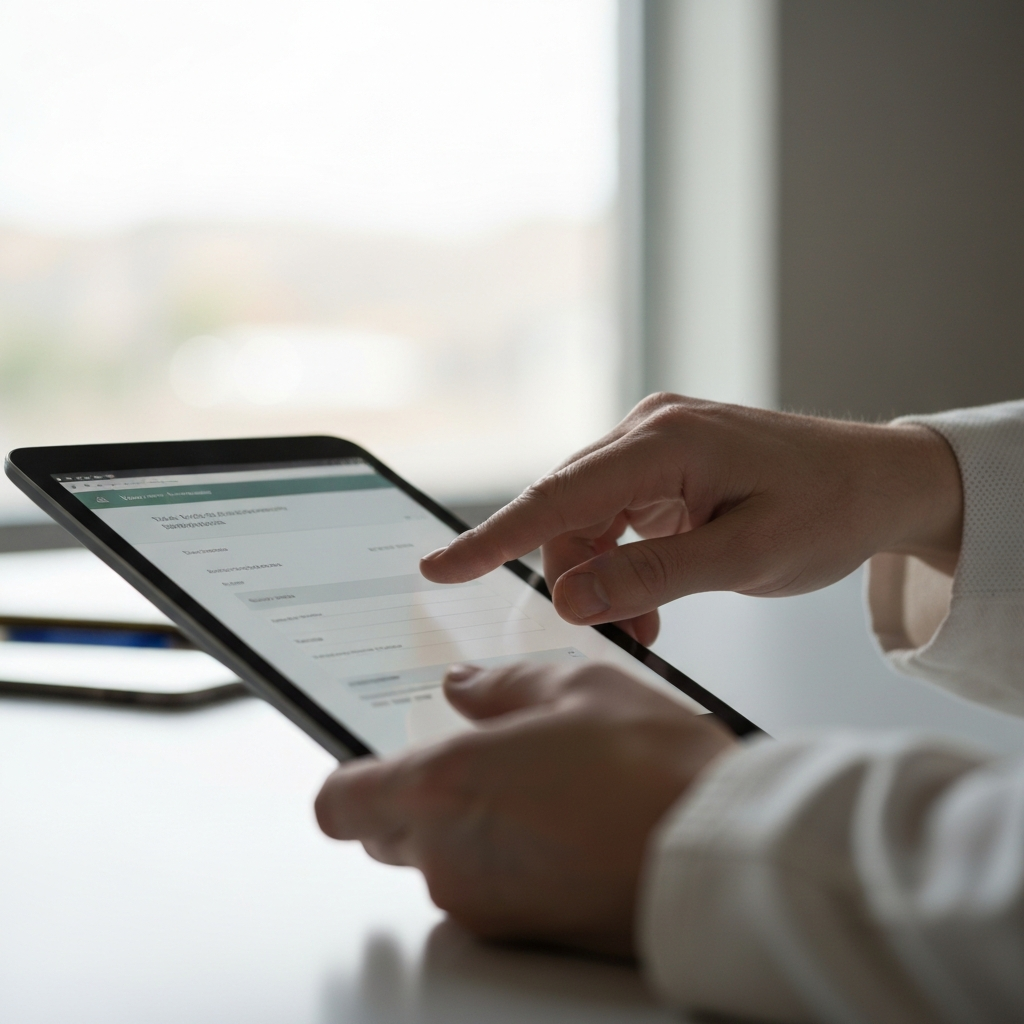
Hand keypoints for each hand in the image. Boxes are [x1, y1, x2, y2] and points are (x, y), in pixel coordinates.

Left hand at [315, 661, 734, 956]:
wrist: (721, 854)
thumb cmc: (656, 768)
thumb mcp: (577, 686)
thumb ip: (501, 685)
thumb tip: (463, 686)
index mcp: (447, 785)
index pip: (341, 802)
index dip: (352, 780)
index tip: (376, 762)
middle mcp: (450, 854)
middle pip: (387, 831)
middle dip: (419, 797)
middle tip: (482, 763)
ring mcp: (483, 902)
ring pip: (438, 861)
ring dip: (467, 828)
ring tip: (541, 789)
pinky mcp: (520, 933)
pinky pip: (483, 890)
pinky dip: (503, 860)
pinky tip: (564, 827)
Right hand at [420, 393, 962, 644]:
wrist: (881, 481)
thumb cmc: (829, 509)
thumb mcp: (745, 559)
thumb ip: (651, 579)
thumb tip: (570, 598)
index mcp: (666, 442)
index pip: (559, 495)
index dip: (495, 536)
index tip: (440, 567)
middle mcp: (649, 430)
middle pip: (568, 511)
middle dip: (574, 577)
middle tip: (618, 633)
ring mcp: (656, 444)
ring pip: (588, 519)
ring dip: (601, 577)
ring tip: (646, 625)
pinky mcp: (664, 464)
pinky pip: (616, 517)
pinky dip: (621, 564)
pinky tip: (651, 599)